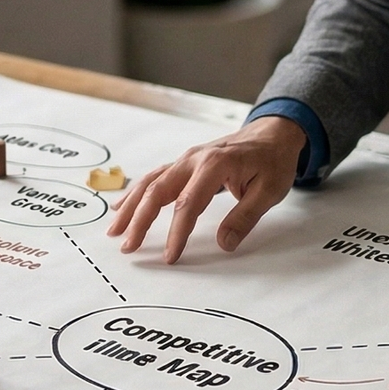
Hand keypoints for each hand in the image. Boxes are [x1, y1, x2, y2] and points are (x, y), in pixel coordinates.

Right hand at [107, 115, 307, 263]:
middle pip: (159, 191)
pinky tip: (122, 206)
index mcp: (215, 164)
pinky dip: (136, 193)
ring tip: (114, 230)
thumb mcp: (270, 191)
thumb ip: (245, 217)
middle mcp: (194, 158)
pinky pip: (155, 177)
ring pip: (151, 182)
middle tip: (128, 247)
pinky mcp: (185, 163)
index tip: (170, 256)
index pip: (188, 203)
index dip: (177, 232)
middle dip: (140, 220)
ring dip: (131, 206)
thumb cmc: (273, 161)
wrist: (274, 133)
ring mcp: (186, 159)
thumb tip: (224, 244)